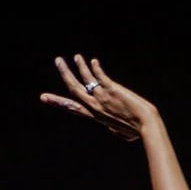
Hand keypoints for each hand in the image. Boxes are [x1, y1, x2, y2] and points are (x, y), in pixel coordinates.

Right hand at [39, 54, 158, 141]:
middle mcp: (95, 106)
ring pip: (85, 79)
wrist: (146, 125)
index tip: (44, 96)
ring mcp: (102, 97)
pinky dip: (95, 67)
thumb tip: (113, 130)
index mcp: (96, 116)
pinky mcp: (111, 89)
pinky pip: (99, 75)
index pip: (72, 108)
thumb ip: (114, 130)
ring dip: (79, 66)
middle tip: (58, 61)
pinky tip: (93, 61)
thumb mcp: (121, 133)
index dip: (58, 102)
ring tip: (75, 56)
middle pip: (73, 89)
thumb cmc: (137, 131)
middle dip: (65, 73)